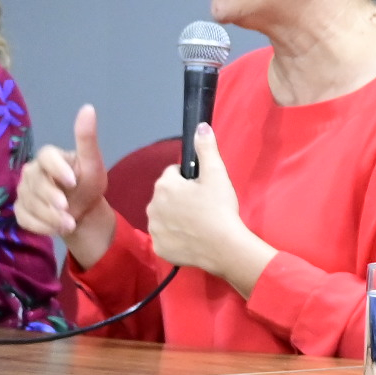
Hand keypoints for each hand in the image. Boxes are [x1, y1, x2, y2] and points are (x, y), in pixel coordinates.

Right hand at [15, 105, 116, 267]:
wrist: (83, 213)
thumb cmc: (88, 185)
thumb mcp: (93, 164)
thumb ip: (87, 139)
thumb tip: (88, 107)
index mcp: (50, 157)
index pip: (46, 155)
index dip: (57, 168)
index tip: (72, 181)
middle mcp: (32, 172)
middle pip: (36, 183)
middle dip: (51, 197)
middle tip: (68, 209)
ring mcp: (24, 192)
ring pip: (30, 203)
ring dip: (49, 216)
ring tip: (69, 223)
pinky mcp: (21, 210)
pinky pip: (24, 218)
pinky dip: (40, 226)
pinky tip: (56, 229)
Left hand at [144, 124, 274, 294]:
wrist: (224, 247)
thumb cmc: (219, 208)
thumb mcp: (217, 174)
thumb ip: (206, 148)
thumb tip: (200, 126)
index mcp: (164, 185)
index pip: (173, 174)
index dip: (189, 180)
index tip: (203, 189)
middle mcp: (152, 205)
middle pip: (166, 196)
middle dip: (179, 198)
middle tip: (202, 207)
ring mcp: (153, 229)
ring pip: (163, 216)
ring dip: (175, 217)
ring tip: (197, 224)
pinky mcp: (158, 248)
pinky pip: (164, 238)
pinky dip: (174, 237)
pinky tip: (190, 239)